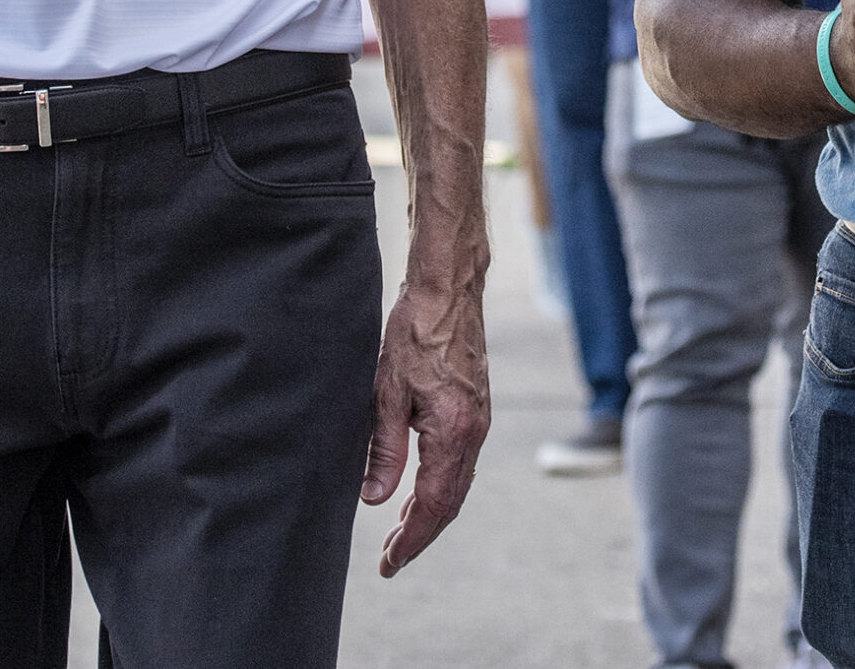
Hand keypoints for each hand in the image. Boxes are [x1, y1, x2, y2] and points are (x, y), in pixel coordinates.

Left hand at [360, 258, 489, 576]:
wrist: (448, 290)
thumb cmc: (414, 332)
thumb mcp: (387, 392)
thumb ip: (384, 449)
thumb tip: (375, 499)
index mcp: (453, 432)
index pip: (433, 504)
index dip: (411, 539)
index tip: (389, 563)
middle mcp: (474, 432)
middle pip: (451, 502)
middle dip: (421, 534)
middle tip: (391, 559)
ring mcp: (480, 421)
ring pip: (458, 484)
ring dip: (433, 513)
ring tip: (403, 533)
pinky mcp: (477, 409)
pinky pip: (462, 463)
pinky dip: (443, 487)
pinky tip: (423, 490)